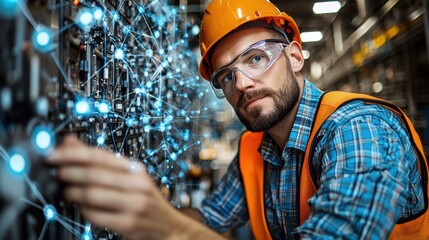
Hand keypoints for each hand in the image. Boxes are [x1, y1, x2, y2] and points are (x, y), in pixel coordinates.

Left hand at [47, 135, 223, 239]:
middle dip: (68, 172)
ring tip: (66, 191)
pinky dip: (83, 210)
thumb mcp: (128, 175)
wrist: (168, 225)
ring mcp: (133, 204)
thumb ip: (99, 159)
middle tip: (56, 172)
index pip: (99, 155)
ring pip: (92, 194)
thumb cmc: (144, 198)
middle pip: (94, 174)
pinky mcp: (128, 223)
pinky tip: (81, 207)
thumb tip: (70, 142)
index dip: (72, 154)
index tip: (53, 154)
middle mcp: (136, 184)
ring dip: (72, 192)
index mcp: (135, 168)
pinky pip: (96, 215)